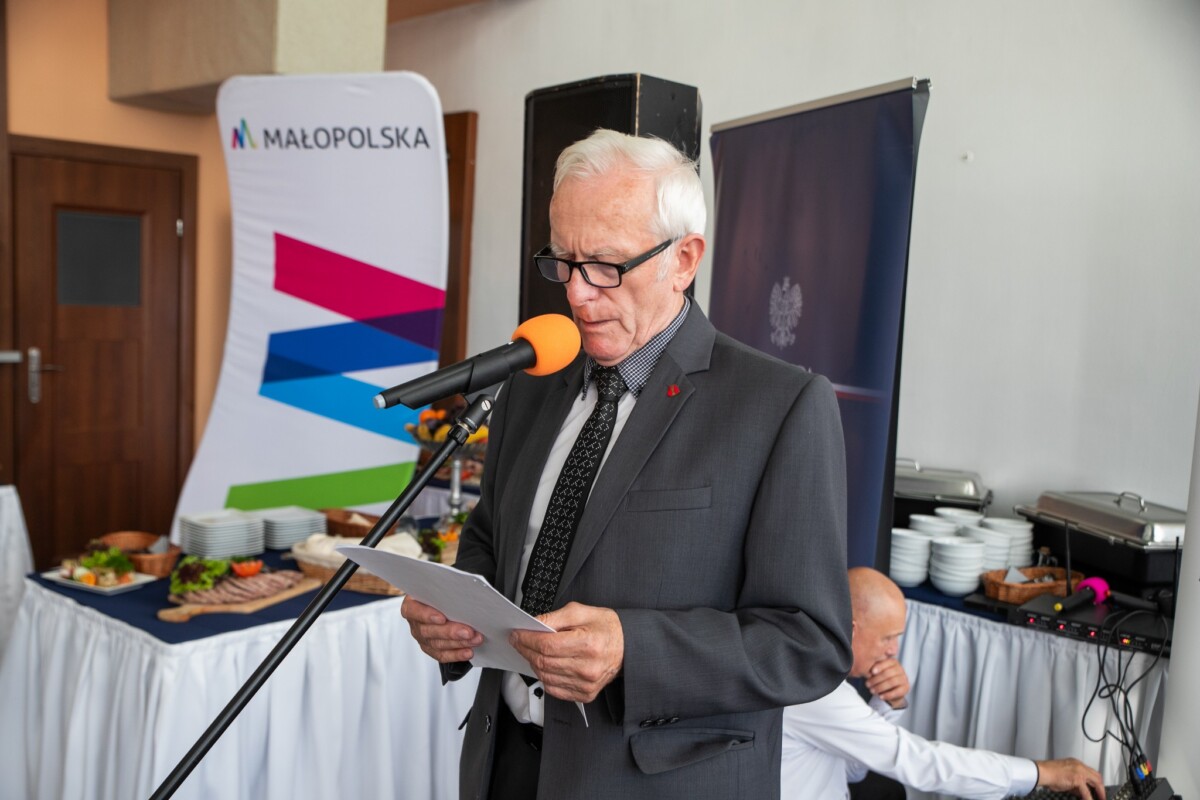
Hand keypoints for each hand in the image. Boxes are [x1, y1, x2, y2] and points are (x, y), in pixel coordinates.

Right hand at [400, 596, 482, 662]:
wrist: (444, 602)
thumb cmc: (441, 593)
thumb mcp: (441, 587)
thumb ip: (446, 590)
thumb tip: (463, 592)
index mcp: (412, 605)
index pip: (413, 610)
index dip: (427, 615)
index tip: (442, 618)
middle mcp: (416, 623)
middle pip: (429, 630)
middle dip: (450, 632)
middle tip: (468, 631)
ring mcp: (422, 637)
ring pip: (438, 644)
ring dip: (459, 643)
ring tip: (474, 639)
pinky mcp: (431, 648)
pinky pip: (442, 655)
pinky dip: (457, 654)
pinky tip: (468, 651)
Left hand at [509, 601, 623, 703]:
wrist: (628, 646)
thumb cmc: (607, 628)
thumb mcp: (582, 612)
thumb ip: (555, 617)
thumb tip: (533, 624)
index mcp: (587, 644)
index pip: (547, 645)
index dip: (527, 639)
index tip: (517, 633)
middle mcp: (587, 667)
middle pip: (543, 662)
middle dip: (525, 650)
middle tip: (518, 641)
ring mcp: (586, 684)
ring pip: (546, 677)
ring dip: (533, 663)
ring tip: (530, 651)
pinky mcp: (586, 694)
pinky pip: (555, 689)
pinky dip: (544, 677)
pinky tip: (544, 665)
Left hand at [865, 658, 909, 707]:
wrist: (891, 690)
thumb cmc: (881, 678)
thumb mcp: (877, 671)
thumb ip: (874, 668)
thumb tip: (867, 669)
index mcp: (893, 662)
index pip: (887, 662)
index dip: (880, 667)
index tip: (872, 672)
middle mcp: (900, 669)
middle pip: (888, 673)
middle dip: (876, 679)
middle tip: (867, 684)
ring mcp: (904, 679)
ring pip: (892, 682)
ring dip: (880, 687)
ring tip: (871, 691)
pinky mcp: (906, 688)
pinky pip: (897, 692)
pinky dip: (888, 695)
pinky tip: (880, 697)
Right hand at [1035, 758, 1106, 799]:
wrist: (1042, 772)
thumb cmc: (1048, 773)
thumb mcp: (1064, 777)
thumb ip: (1074, 783)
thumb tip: (1080, 792)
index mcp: (1076, 763)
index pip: (1091, 772)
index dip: (1096, 781)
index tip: (1098, 788)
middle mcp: (1079, 765)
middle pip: (1097, 776)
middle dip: (1101, 787)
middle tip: (1103, 795)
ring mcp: (1079, 771)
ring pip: (1096, 782)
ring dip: (1100, 792)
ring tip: (1101, 799)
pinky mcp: (1077, 779)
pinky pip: (1087, 791)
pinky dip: (1089, 798)